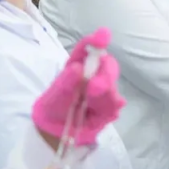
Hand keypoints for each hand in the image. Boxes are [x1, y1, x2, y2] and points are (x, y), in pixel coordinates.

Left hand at [32, 28, 124, 146]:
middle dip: (105, 73)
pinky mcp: (109, 107)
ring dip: (105, 94)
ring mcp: (103, 90)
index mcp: (78, 65)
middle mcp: (93, 74)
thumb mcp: (55, 95)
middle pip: (108, 65)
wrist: (56, 132)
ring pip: (113, 86)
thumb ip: (66, 82)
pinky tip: (100, 114)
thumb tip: (78, 68)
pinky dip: (110, 108)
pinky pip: (115, 105)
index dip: (96, 40)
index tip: (103, 36)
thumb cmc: (53, 106)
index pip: (88, 49)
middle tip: (94, 88)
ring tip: (91, 104)